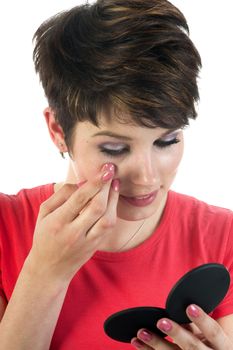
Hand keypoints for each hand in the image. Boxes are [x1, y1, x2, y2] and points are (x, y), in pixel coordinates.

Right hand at [26, 163, 118, 282]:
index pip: (79, 199)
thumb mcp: (44, 214)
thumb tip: (80, 183)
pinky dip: (113, 210)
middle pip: (97, 207)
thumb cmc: (45, 236)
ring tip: (115, 183)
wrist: (50, 269)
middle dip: (107, 186)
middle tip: (112, 170)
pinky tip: (113, 198)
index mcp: (58, 222)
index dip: (94, 182)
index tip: (105, 169)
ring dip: (114, 199)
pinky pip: (108, 227)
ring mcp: (87, 241)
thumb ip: (60, 196)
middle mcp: (74, 233)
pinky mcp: (96, 246)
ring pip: (107, 219)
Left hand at [131, 304, 232, 348]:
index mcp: (222, 345)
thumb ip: (196, 324)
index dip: (202, 320)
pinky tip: (137, 342)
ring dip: (155, 344)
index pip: (214, 332)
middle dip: (176, 334)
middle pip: (192, 347)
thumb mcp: (209, 335)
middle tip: (161, 321)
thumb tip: (180, 307)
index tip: (190, 307)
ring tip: (141, 332)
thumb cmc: (210, 344)